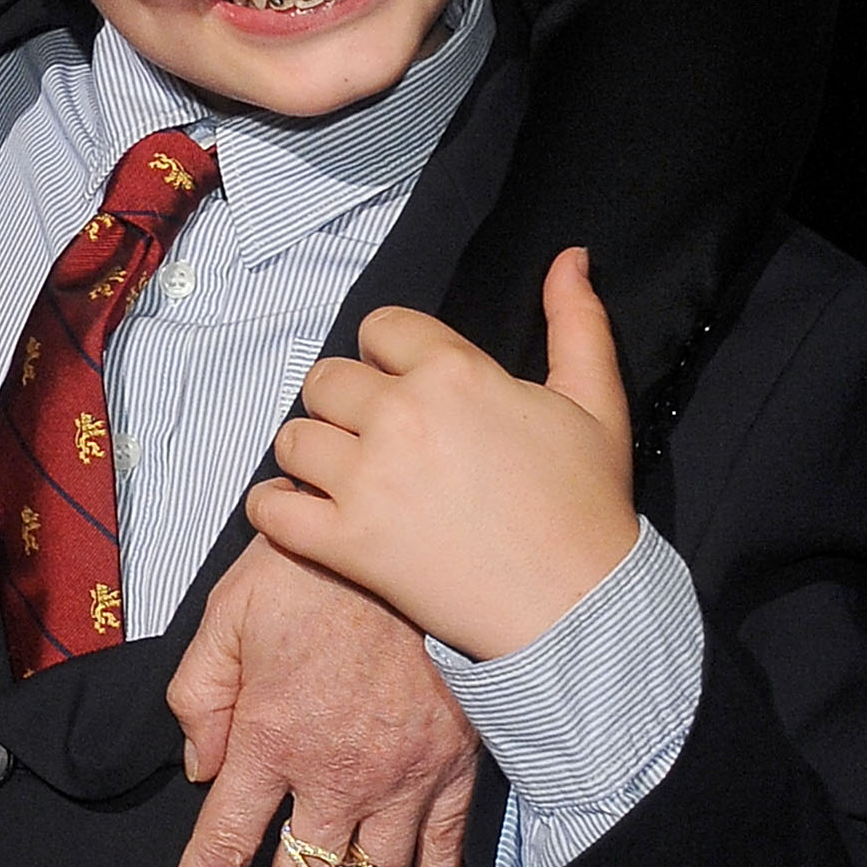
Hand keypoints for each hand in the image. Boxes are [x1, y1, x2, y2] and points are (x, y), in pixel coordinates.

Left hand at [155, 533, 480, 866]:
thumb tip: (198, 766)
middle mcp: (333, 771)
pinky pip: (440, 847)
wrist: (415, 528)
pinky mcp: (453, 762)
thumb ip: (202, 691)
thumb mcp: (228, 611)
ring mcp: (400, 774)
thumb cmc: (313, 563)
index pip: (222, 847)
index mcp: (269, 735)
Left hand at [250, 249, 635, 660]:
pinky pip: (272, 509)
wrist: (580, 610)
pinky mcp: (347, 543)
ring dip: (310, 450)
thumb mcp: (594, 402)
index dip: (390, 353)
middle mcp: (399, 415)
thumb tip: (570, 256)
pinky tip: (296, 508)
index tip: (407, 384)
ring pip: (293, 437)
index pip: (379, 328)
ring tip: (338, 472)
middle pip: (325, 378)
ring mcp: (366, 480)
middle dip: (344, 400)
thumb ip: (576, 322)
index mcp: (452, 371)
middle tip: (372, 434)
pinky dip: (272, 506)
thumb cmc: (587, 506)